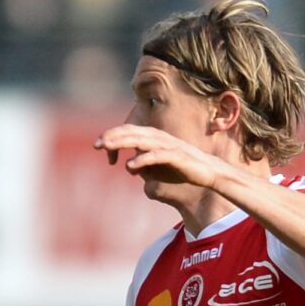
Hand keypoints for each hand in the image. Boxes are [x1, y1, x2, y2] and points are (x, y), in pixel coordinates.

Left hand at [95, 125, 229, 189]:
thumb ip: (142, 165)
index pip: (129, 131)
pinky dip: (144, 159)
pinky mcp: (178, 156)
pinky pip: (158, 156)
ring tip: (106, 147)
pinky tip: (131, 165)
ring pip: (142, 140)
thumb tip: (128, 166)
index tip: (98, 146)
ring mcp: (169, 146)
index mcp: (154, 138)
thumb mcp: (157, 168)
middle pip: (132, 133)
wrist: (208, 174)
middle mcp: (160, 138)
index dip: (113, 136)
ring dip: (123, 143)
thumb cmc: (181, 171)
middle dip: (112, 137)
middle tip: (96, 144)